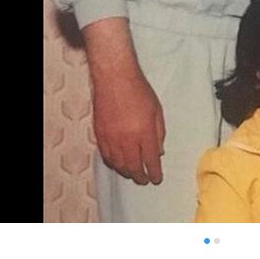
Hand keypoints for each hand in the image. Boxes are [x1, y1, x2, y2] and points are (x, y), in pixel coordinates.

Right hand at [82, 17, 165, 185]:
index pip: (151, 160)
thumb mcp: (157, 109)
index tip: (156, 179)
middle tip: (145, 180)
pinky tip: (117, 164)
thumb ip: (159, 132)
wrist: (114, 78)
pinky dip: (113, 163)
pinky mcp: (100, 134)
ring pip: (119, 164)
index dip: (154, 173)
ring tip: (132, 174)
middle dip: (140, 177)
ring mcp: (112, 138)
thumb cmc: (139, 90)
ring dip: (126, 172)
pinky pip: (106, 156)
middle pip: (134, 167)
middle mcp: (127, 140)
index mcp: (144, 133)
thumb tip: (159, 151)